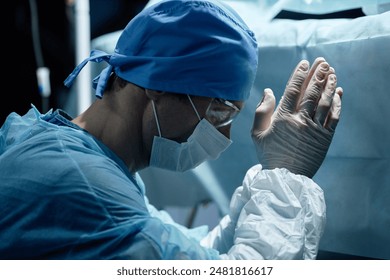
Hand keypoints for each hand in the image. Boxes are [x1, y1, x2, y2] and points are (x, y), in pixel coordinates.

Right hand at [251, 57, 342, 177]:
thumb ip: (262, 111)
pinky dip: (338, 103)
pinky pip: (334, 117)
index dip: (299, 74)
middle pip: (312, 92)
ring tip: (332, 72)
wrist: (285, 177)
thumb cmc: (269, 154)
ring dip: (329, 85)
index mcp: (283, 118)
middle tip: (323, 61)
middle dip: (318, 74)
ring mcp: (315, 129)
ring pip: (325, 102)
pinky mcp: (325, 138)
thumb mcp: (257, 134)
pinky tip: (339, 92)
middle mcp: (301, 120)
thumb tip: (269, 91)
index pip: (293, 90)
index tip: (304, 63)